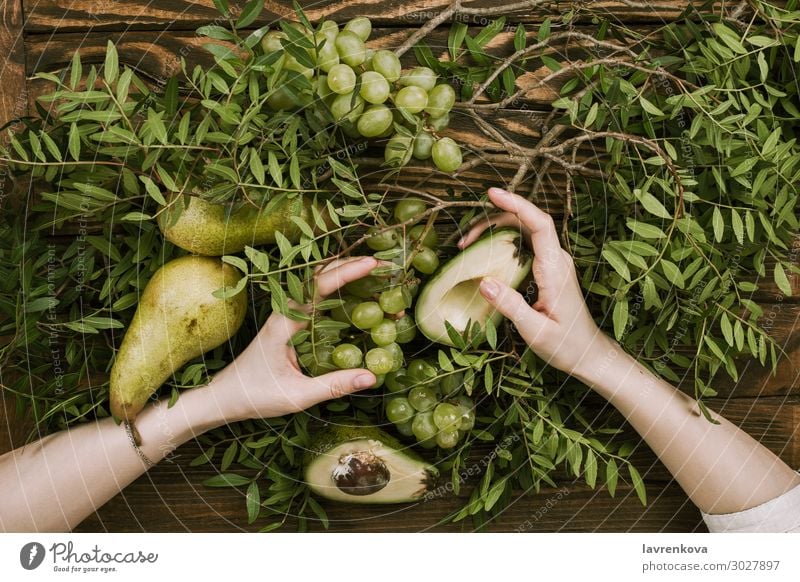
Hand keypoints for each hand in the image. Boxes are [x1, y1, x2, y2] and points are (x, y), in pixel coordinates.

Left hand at [208, 256, 378, 422]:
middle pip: (320, 275)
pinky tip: (357, 293)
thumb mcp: (297, 396)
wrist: (225, 397)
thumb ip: (334, 386)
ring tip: (376, 273)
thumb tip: (371, 376)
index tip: (372, 265)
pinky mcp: (290, 323)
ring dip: (345, 273)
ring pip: (318, 283)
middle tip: (385, 266)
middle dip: (352, 265)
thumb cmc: (255, 396)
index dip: (346, 272)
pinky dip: (337, 288)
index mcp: (284, 323)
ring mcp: (287, 315)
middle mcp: (286, 312)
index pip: (317, 287)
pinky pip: (316, 297)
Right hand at [460, 187, 611, 376]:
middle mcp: (556, 259)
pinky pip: (523, 245)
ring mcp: (553, 262)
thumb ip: (511, 306)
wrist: (588, 354)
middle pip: (526, 223)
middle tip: (464, 238)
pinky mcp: (547, 269)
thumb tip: (484, 283)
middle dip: (494, 220)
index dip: (517, 205)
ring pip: (523, 232)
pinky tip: (484, 253)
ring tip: (467, 246)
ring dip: (495, 231)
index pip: (540, 224)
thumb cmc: (566, 345)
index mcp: (555, 269)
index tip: (493, 194)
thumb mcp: (535, 331)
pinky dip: (501, 243)